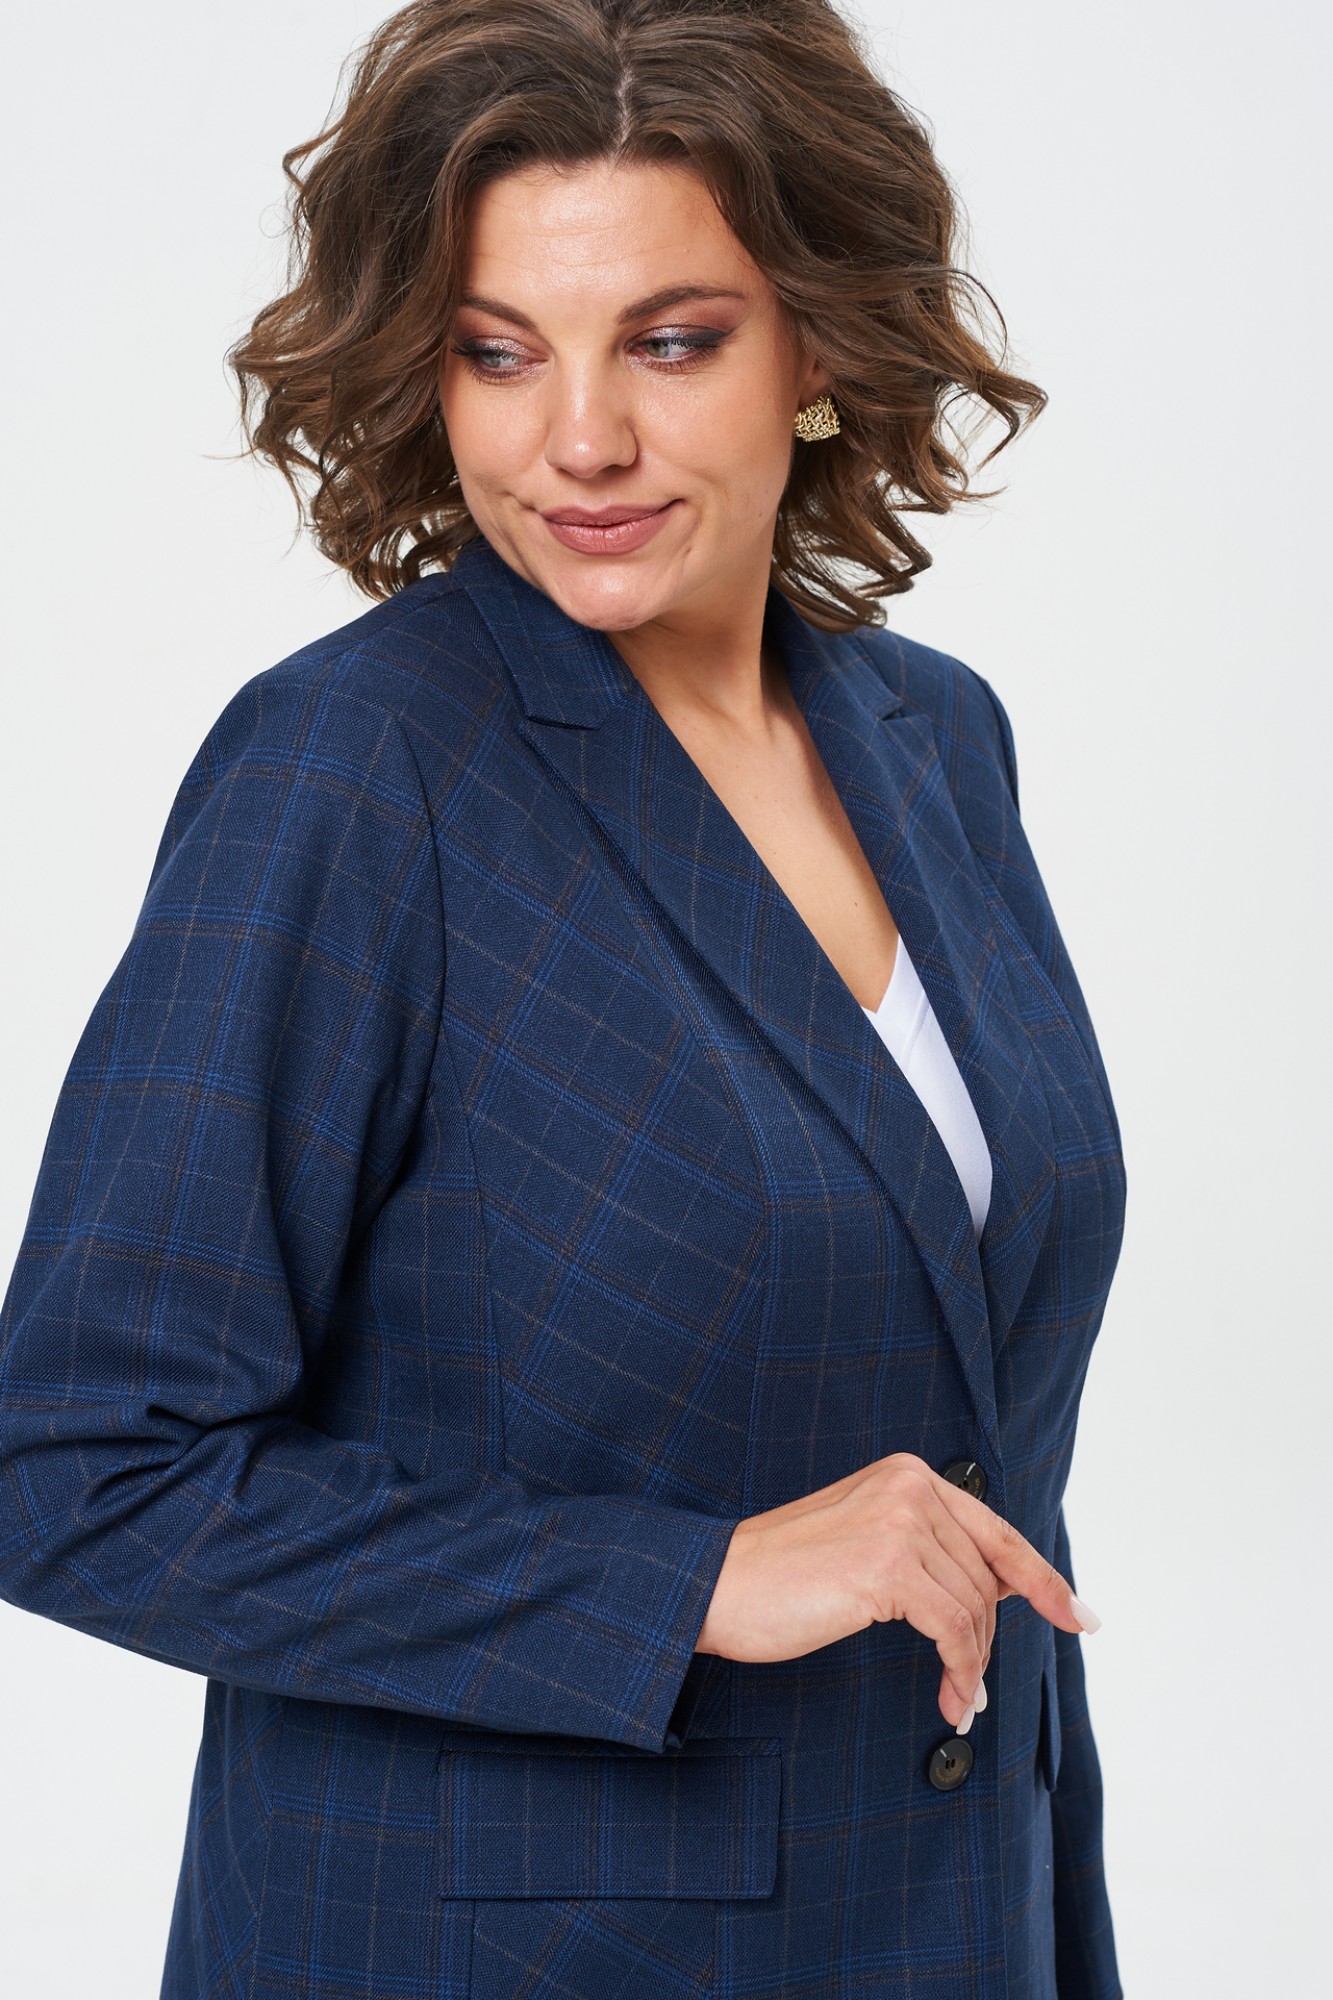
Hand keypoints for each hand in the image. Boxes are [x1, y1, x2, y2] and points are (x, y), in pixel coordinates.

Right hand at [694, 1452, 1094, 1729]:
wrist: (718, 1585)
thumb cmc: (785, 1576)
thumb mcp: (866, 1544)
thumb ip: (929, 1551)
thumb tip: (1003, 1590)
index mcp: (906, 1476)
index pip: (997, 1533)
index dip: (1044, 1580)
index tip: (1079, 1616)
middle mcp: (909, 1488)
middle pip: (989, 1577)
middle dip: (988, 1638)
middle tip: (971, 1685)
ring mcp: (899, 1522)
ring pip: (975, 1608)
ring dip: (973, 1664)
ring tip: (958, 1697)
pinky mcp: (886, 1566)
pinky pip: (954, 1630)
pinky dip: (962, 1671)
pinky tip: (953, 1697)